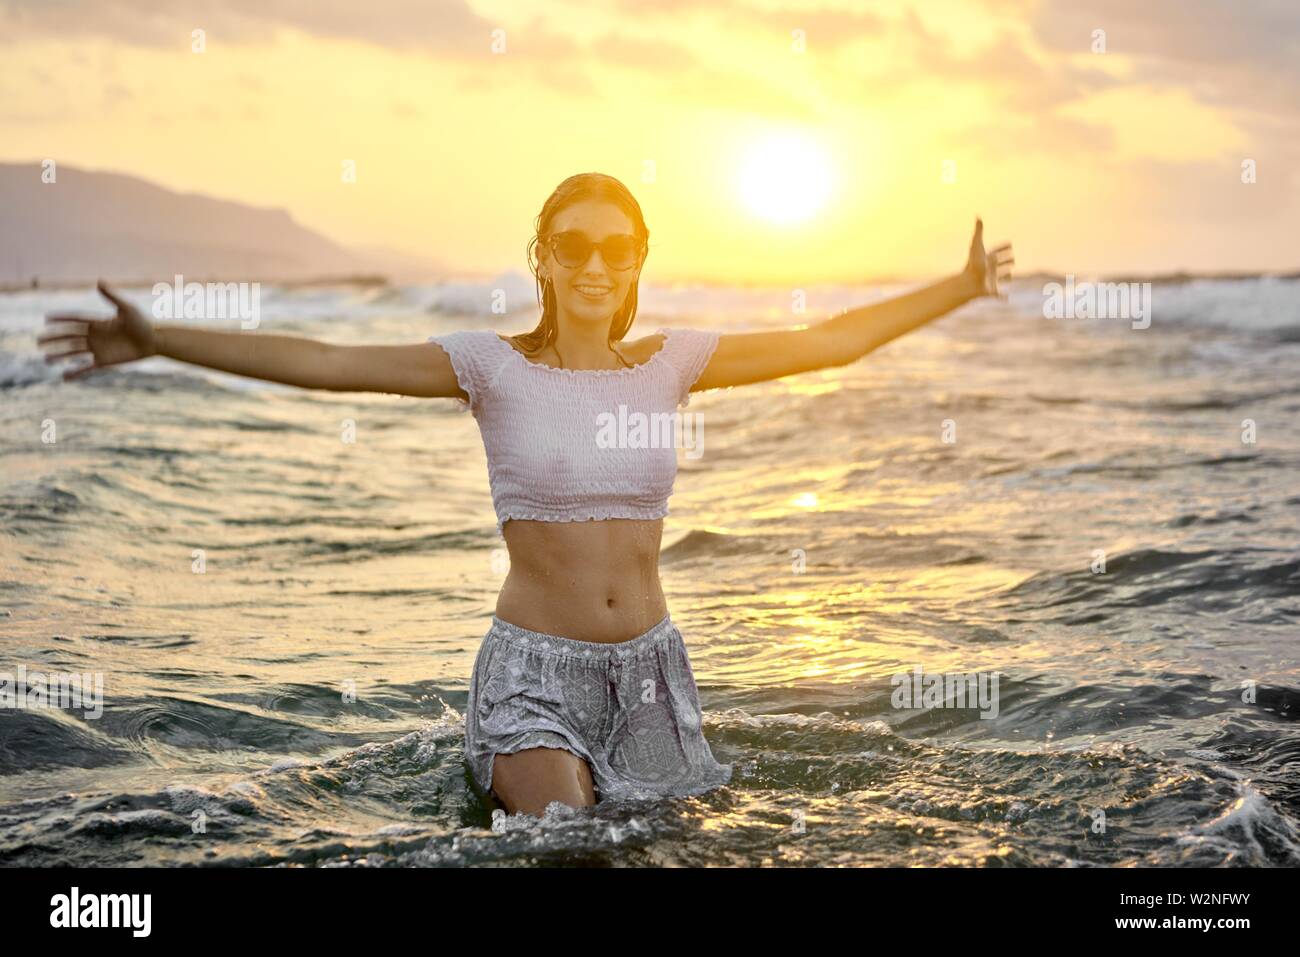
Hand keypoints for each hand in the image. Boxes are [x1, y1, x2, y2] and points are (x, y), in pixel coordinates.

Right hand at [39, 280, 157, 380]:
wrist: (155, 341)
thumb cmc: (143, 323)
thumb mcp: (127, 308)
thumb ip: (111, 296)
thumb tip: (98, 281)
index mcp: (98, 323)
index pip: (74, 321)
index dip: (61, 320)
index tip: (46, 319)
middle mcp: (95, 336)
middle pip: (69, 337)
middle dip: (54, 339)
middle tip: (38, 341)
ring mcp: (99, 349)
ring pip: (74, 353)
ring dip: (60, 355)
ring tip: (46, 359)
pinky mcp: (105, 361)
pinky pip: (87, 368)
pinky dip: (76, 372)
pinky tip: (64, 376)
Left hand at [963, 218, 1013, 297]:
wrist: (968, 284)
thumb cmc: (973, 265)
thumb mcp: (976, 246)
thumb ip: (978, 232)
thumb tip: (978, 216)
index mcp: (987, 259)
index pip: (997, 251)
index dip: (1003, 248)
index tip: (1010, 244)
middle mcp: (990, 270)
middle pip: (1000, 264)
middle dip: (1006, 261)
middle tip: (1013, 259)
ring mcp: (991, 281)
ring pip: (1001, 277)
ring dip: (1006, 277)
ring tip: (1011, 276)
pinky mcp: (992, 292)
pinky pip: (1000, 295)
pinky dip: (1004, 297)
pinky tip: (1008, 299)